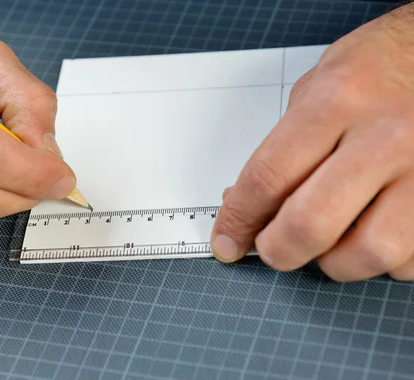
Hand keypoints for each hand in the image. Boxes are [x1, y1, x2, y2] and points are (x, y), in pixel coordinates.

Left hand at [211, 5, 413, 281]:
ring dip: (336, 261)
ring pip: (369, 252)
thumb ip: (287, 144)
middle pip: (311, 224)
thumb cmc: (387, 62)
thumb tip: (250, 202)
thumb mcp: (322, 82)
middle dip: (278, 250)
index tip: (228, 240)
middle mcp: (385, 136)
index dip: (238, 220)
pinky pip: (412, 257)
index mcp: (337, 101)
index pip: (268, 178)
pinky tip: (374, 232)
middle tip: (271, 249)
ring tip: (329, 241)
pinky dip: (385, 258)